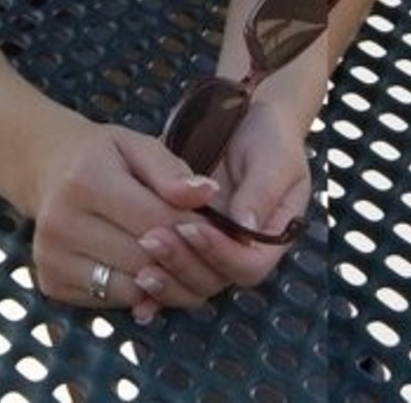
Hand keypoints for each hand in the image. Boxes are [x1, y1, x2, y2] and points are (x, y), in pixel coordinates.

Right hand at [27, 117, 232, 317]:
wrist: (49, 169)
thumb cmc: (102, 156)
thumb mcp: (136, 145)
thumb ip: (171, 170)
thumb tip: (206, 194)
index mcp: (84, 179)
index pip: (154, 220)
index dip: (193, 230)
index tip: (215, 230)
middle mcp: (60, 222)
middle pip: (144, 259)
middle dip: (184, 259)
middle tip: (204, 251)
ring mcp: (50, 257)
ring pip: (132, 289)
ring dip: (164, 282)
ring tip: (177, 260)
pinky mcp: (50, 282)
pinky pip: (112, 301)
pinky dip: (137, 292)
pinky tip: (143, 268)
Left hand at [131, 98, 311, 311]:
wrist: (246, 117)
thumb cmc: (269, 138)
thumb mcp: (274, 159)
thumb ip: (261, 191)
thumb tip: (245, 225)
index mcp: (269, 238)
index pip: (248, 266)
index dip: (219, 254)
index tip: (191, 228)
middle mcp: (240, 251)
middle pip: (214, 279)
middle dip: (183, 263)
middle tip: (152, 239)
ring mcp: (213, 248)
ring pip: (191, 282)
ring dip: (166, 275)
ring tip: (140, 248)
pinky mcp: (189, 241)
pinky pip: (173, 271)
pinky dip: (155, 289)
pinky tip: (135, 293)